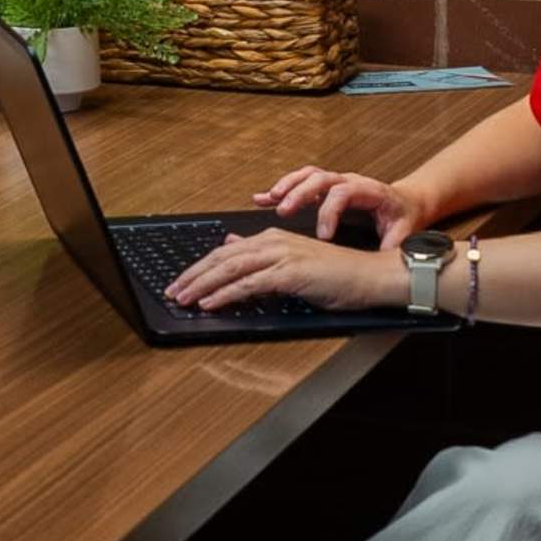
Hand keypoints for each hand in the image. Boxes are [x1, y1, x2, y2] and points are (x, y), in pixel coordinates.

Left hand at [166, 225, 407, 315]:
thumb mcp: (293, 261)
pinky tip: (210, 302)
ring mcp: (282, 255)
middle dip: (192, 275)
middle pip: (222, 258)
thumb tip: (230, 245)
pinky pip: (250, 283)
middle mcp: (273, 241)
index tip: (180, 281)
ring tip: (183, 298)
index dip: (199, 267)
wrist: (369, 275)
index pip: (225, 252)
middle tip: (172, 291)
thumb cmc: (336, 274)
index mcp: (272, 238)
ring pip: (231, 269)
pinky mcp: (290, 272)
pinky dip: (226, 293)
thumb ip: (261, 255)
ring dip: (202, 285)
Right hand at [254, 163, 425, 249]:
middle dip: (300, 193)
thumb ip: (393, 243)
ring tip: (269, 199)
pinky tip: (262, 199)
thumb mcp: (404, 231)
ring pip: (308, 175)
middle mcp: (350, 181)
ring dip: (287, 186)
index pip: (344, 193)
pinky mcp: (326, 188)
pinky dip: (281, 189)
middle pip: (321, 178)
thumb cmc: (403, 216)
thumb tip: (387, 258)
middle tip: (284, 211)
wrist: (406, 202)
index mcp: (369, 191)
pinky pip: (300, 182)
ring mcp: (336, 182)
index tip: (323, 236)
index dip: (330, 211)